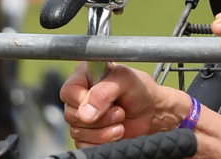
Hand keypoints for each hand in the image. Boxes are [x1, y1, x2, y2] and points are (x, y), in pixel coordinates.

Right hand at [59, 62, 181, 146]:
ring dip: (103, 131)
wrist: (151, 111)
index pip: (68, 92)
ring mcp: (83, 117)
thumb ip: (104, 92)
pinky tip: (117, 132)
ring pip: (78, 131)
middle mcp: (80, 97)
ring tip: (121, 122)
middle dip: (100, 118)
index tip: (102, 103)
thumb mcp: (125, 80)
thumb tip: (86, 114)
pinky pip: (84, 145)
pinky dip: (102, 142)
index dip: (82, 101)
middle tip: (120, 112)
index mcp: (84, 77)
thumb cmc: (139, 90)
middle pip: (72, 114)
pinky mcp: (88, 135)